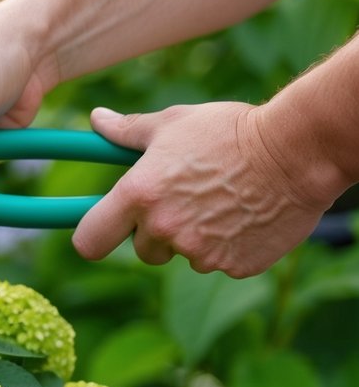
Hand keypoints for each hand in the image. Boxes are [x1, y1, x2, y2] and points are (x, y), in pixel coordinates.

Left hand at [73, 102, 331, 277]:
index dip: (93, 236)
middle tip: (182, 200)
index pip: (89, 241)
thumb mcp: (172, 123)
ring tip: (220, 201)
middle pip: (141, 250)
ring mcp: (200, 252)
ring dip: (193, 237)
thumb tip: (96, 120)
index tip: (104, 228)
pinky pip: (219, 262)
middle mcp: (164, 229)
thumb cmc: (228, 131)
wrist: (297, 151)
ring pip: (183, 255)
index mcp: (139, 196)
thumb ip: (126, 131)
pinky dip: (228, 245)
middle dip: (154, 232)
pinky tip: (244, 214)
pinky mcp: (235, 266)